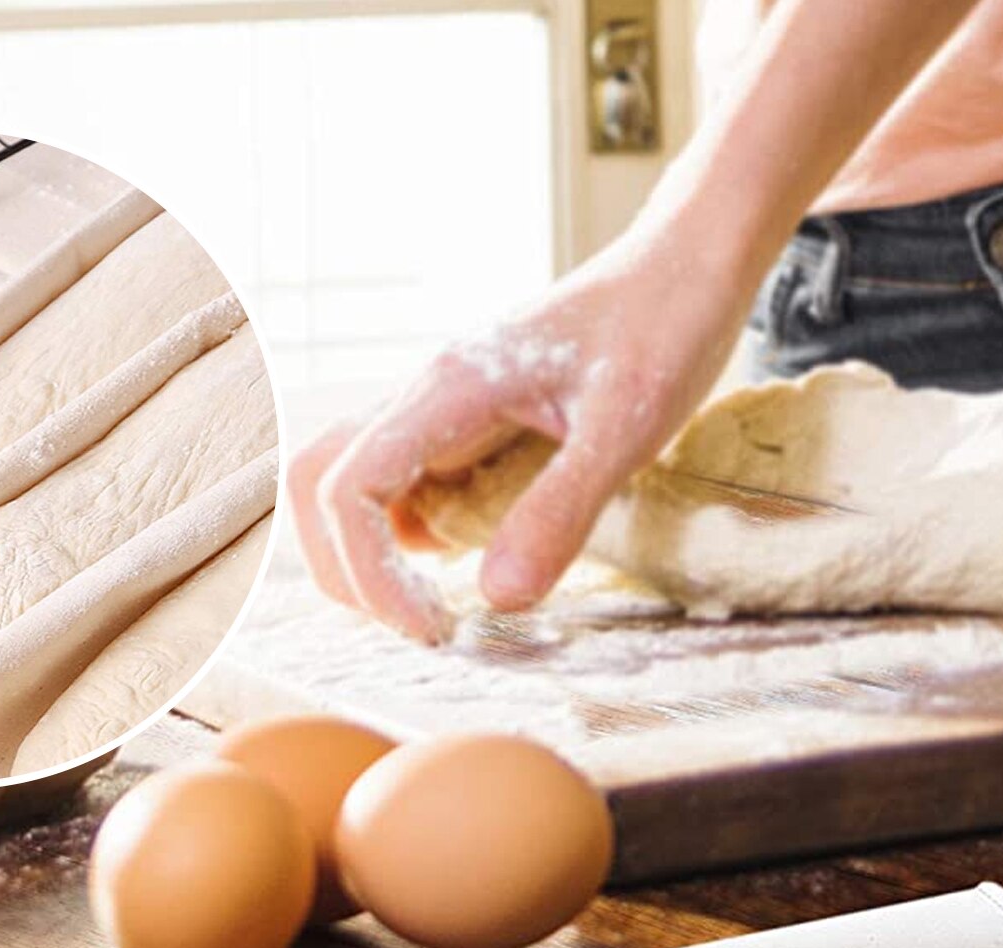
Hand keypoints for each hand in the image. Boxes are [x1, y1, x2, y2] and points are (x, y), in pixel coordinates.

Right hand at [288, 229, 753, 643]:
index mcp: (448, 390)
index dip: (371, 572)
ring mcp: (436, 413)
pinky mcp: (459, 429)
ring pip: (347, 486)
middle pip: (318, 486)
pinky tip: (465, 565)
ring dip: (366, 555)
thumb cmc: (664, 327)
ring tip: (431, 606)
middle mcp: (424, 399)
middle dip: (346, 570)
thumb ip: (560, 509)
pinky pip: (399, 487)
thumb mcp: (628, 425)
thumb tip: (498, 599)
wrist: (684, 267)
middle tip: (421, 625)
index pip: (350, 489)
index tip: (435, 626)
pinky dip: (406, 540)